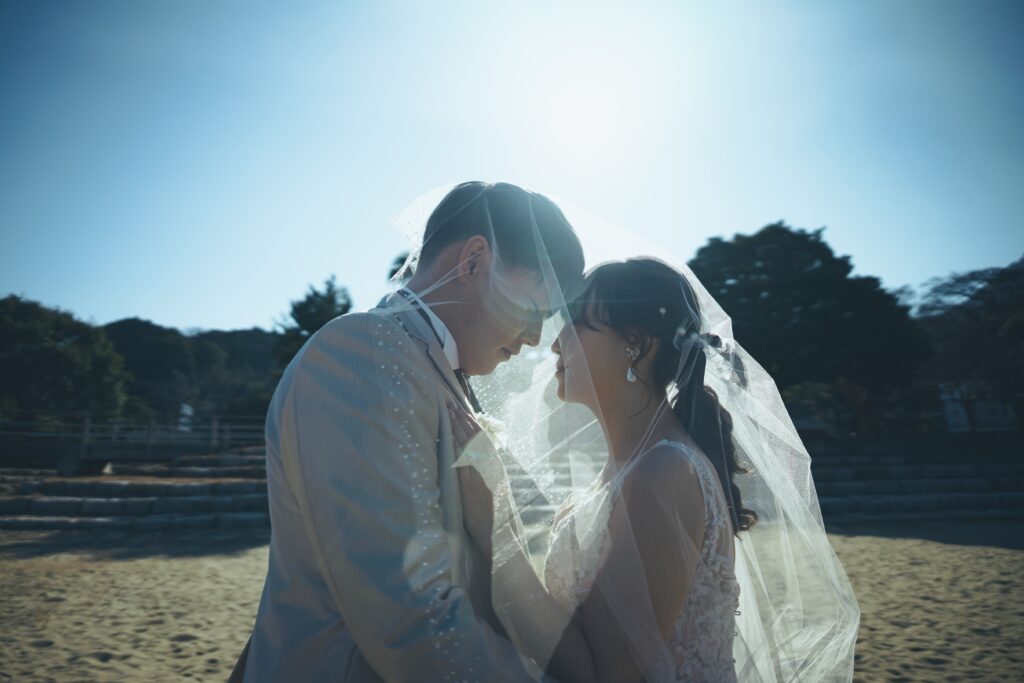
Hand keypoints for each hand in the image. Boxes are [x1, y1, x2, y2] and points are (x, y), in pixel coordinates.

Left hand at [448, 402, 493, 553]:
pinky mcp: (472, 487)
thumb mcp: (494, 491)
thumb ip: (484, 475)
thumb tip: (472, 462)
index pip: (482, 440)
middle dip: (463, 420)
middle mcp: (490, 469)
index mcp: (495, 468)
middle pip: (476, 438)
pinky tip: (450, 437)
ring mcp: (481, 477)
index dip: (471, 424)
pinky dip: (457, 448)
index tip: (461, 410)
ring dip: (459, 428)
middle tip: (450, 403)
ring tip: (449, 412)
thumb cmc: (496, 518)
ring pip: (470, 446)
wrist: (501, 537)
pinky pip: (464, 463)